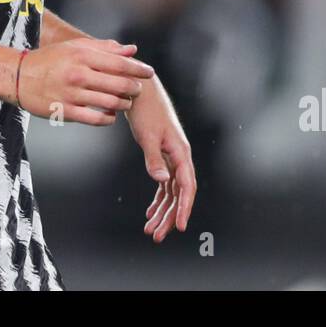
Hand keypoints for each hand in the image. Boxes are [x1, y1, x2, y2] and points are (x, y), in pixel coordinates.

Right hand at [17, 38, 155, 125]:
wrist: (18, 76)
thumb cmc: (50, 59)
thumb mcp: (75, 47)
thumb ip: (104, 48)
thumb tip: (131, 50)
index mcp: (81, 55)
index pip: (119, 63)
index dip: (138, 69)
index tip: (149, 73)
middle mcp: (78, 74)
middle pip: (118, 84)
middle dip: (134, 88)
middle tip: (138, 90)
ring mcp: (71, 94)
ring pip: (110, 103)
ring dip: (124, 104)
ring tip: (126, 103)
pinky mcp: (65, 111)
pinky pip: (96, 119)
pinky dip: (108, 119)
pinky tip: (111, 115)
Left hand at [127, 79, 195, 242]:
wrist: (138, 90)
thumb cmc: (145, 110)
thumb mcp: (147, 135)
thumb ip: (154, 159)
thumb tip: (162, 181)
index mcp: (181, 153)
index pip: (187, 187)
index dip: (185, 208)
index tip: (180, 228)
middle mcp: (180, 157)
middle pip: (179, 194)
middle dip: (169, 217)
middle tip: (156, 236)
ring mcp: (171, 157)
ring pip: (171, 191)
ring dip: (162, 211)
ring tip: (150, 230)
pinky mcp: (162, 155)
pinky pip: (164, 183)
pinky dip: (158, 198)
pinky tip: (149, 211)